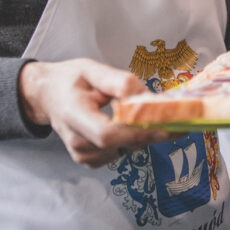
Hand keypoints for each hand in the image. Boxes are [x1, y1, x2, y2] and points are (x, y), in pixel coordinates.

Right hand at [18, 59, 168, 166]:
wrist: (48, 96)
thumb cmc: (71, 80)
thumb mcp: (92, 69)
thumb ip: (119, 82)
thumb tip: (146, 98)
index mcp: (73, 114)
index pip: (107, 133)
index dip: (140, 131)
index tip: (170, 125)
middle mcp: (76, 140)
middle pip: (122, 143)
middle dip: (153, 131)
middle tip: (181, 119)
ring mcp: (82, 155)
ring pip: (127, 148)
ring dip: (143, 133)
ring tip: (143, 112)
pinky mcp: (90, 161)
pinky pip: (122, 152)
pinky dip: (132, 138)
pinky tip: (127, 123)